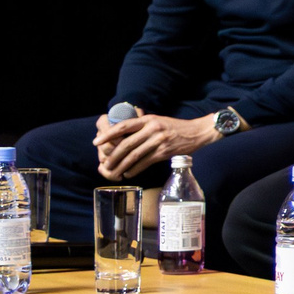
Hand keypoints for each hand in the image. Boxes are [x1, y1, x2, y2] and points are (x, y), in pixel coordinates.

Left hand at [99, 112, 217, 178]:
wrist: (196, 132)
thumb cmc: (175, 127)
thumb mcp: (158, 121)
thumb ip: (142, 126)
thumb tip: (123, 134)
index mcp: (148, 119)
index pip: (123, 126)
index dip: (108, 134)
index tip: (97, 142)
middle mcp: (152, 129)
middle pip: (126, 144)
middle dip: (113, 155)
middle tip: (105, 164)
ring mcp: (158, 141)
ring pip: (134, 155)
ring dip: (122, 165)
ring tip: (114, 172)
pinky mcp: (164, 152)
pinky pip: (145, 162)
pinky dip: (135, 169)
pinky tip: (129, 173)